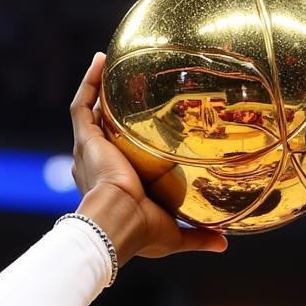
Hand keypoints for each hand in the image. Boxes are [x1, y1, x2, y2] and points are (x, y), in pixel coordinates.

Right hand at [69, 52, 227, 261]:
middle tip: (131, 92)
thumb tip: (224, 244)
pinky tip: (102, 61)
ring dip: (99, 89)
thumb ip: (199, 237)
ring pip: (91, 113)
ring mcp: (89, 151)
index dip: (127, 143)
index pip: (119, 158)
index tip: (146, 131)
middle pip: (103, 131)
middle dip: (112, 112)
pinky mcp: (86, 140)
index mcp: (113, 186)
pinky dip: (89, 83)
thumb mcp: (175, 235)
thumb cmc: (142, 233)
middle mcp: (96, 167)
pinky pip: (82, 105)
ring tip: (111, 65)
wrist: (119, 222)